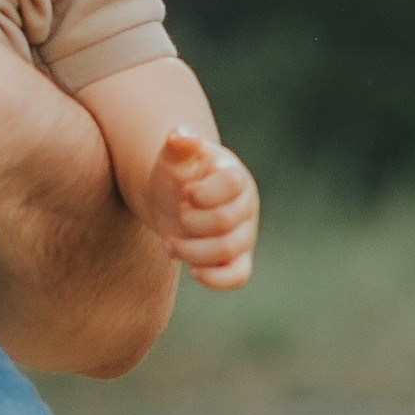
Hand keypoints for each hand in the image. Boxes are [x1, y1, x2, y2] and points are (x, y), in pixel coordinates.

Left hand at [147, 128, 258, 289]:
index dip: (205, 192)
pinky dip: (216, 278)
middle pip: (226, 221)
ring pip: (229, 250)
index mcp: (234, 174)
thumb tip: (179, 135)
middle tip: (176, 213)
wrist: (172, 199)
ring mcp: (244, 233)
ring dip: (192, 250)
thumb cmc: (176, 173)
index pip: (232, 184)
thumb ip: (179, 144)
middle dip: (192, 222)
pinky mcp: (237, 258)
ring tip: (169, 243)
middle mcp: (245, 205)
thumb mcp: (173, 156)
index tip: (186, 191)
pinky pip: (238, 275)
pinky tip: (192, 270)